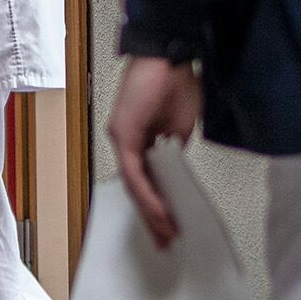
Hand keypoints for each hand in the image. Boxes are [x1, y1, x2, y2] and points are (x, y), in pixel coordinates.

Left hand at [107, 57, 205, 248]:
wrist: (169, 56)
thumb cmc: (175, 83)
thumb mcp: (179, 129)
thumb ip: (172, 152)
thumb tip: (173, 175)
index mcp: (140, 141)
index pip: (145, 181)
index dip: (156, 206)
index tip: (169, 228)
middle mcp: (125, 143)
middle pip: (136, 188)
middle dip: (152, 218)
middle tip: (165, 243)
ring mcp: (121, 139)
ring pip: (134, 185)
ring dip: (151, 212)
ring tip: (166, 234)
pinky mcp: (123, 134)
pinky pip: (134, 172)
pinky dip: (147, 194)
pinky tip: (160, 212)